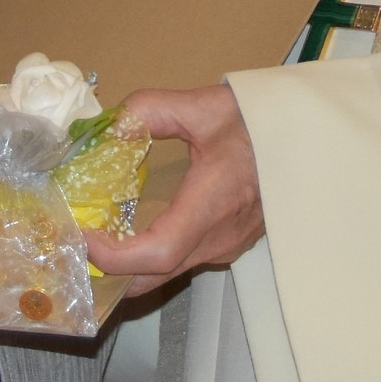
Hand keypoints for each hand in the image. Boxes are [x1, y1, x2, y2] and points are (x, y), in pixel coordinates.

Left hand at [84, 85, 262, 296]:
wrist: (306, 136)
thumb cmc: (257, 120)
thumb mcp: (202, 105)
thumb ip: (149, 110)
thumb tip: (108, 128)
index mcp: (212, 202)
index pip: (158, 252)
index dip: (114, 256)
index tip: (83, 237)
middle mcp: (220, 236)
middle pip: (156, 276)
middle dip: (110, 272)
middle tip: (75, 250)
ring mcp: (228, 246)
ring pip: (170, 273)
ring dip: (130, 266)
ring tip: (95, 242)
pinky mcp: (233, 245)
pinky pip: (185, 262)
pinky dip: (152, 258)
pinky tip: (133, 234)